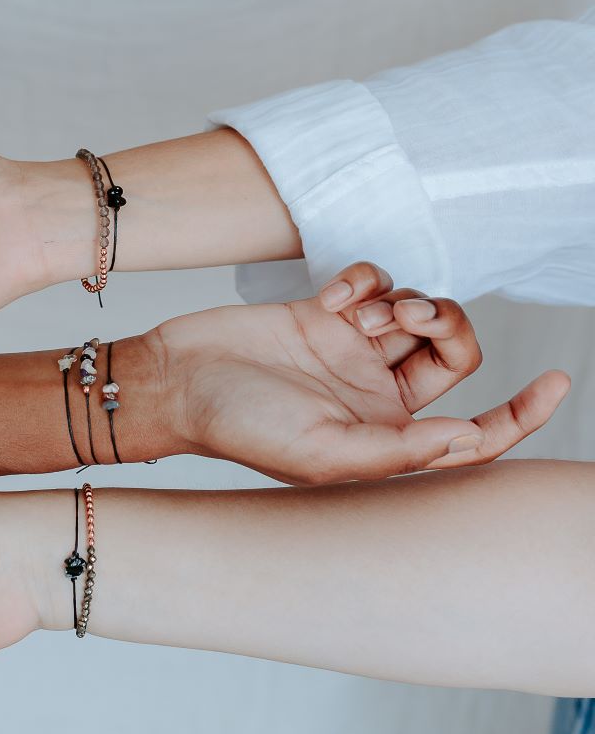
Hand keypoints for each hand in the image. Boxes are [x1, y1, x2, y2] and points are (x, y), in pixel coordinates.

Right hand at [158, 261, 569, 483]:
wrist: (177, 376)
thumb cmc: (237, 425)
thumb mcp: (320, 453)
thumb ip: (398, 450)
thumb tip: (467, 441)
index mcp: (382, 437)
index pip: (471, 432)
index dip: (520, 414)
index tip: (557, 382)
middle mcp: (374, 393)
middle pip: (452, 353)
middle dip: (446, 326)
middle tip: (408, 319)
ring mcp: (350, 350)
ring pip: (416, 311)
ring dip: (402, 301)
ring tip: (360, 311)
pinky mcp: (325, 313)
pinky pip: (376, 282)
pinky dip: (366, 280)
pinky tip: (334, 295)